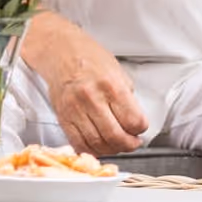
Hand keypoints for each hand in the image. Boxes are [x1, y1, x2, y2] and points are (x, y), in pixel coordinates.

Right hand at [24, 15, 147, 155]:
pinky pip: (78, 143)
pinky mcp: (63, 117)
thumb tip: (134, 123)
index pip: (134, 121)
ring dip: (111, 149)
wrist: (60, 51)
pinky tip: (98, 145)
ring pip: (97, 143)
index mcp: (111, 86)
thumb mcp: (118, 73)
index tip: (139, 128)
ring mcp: (75, 109)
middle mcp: (92, 99)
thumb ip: (127, 99)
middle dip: (129, 145)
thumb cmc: (89, 59)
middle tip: (132, 142)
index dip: (141, 129)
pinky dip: (91, 150)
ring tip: (116, 144)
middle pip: (116, 137)